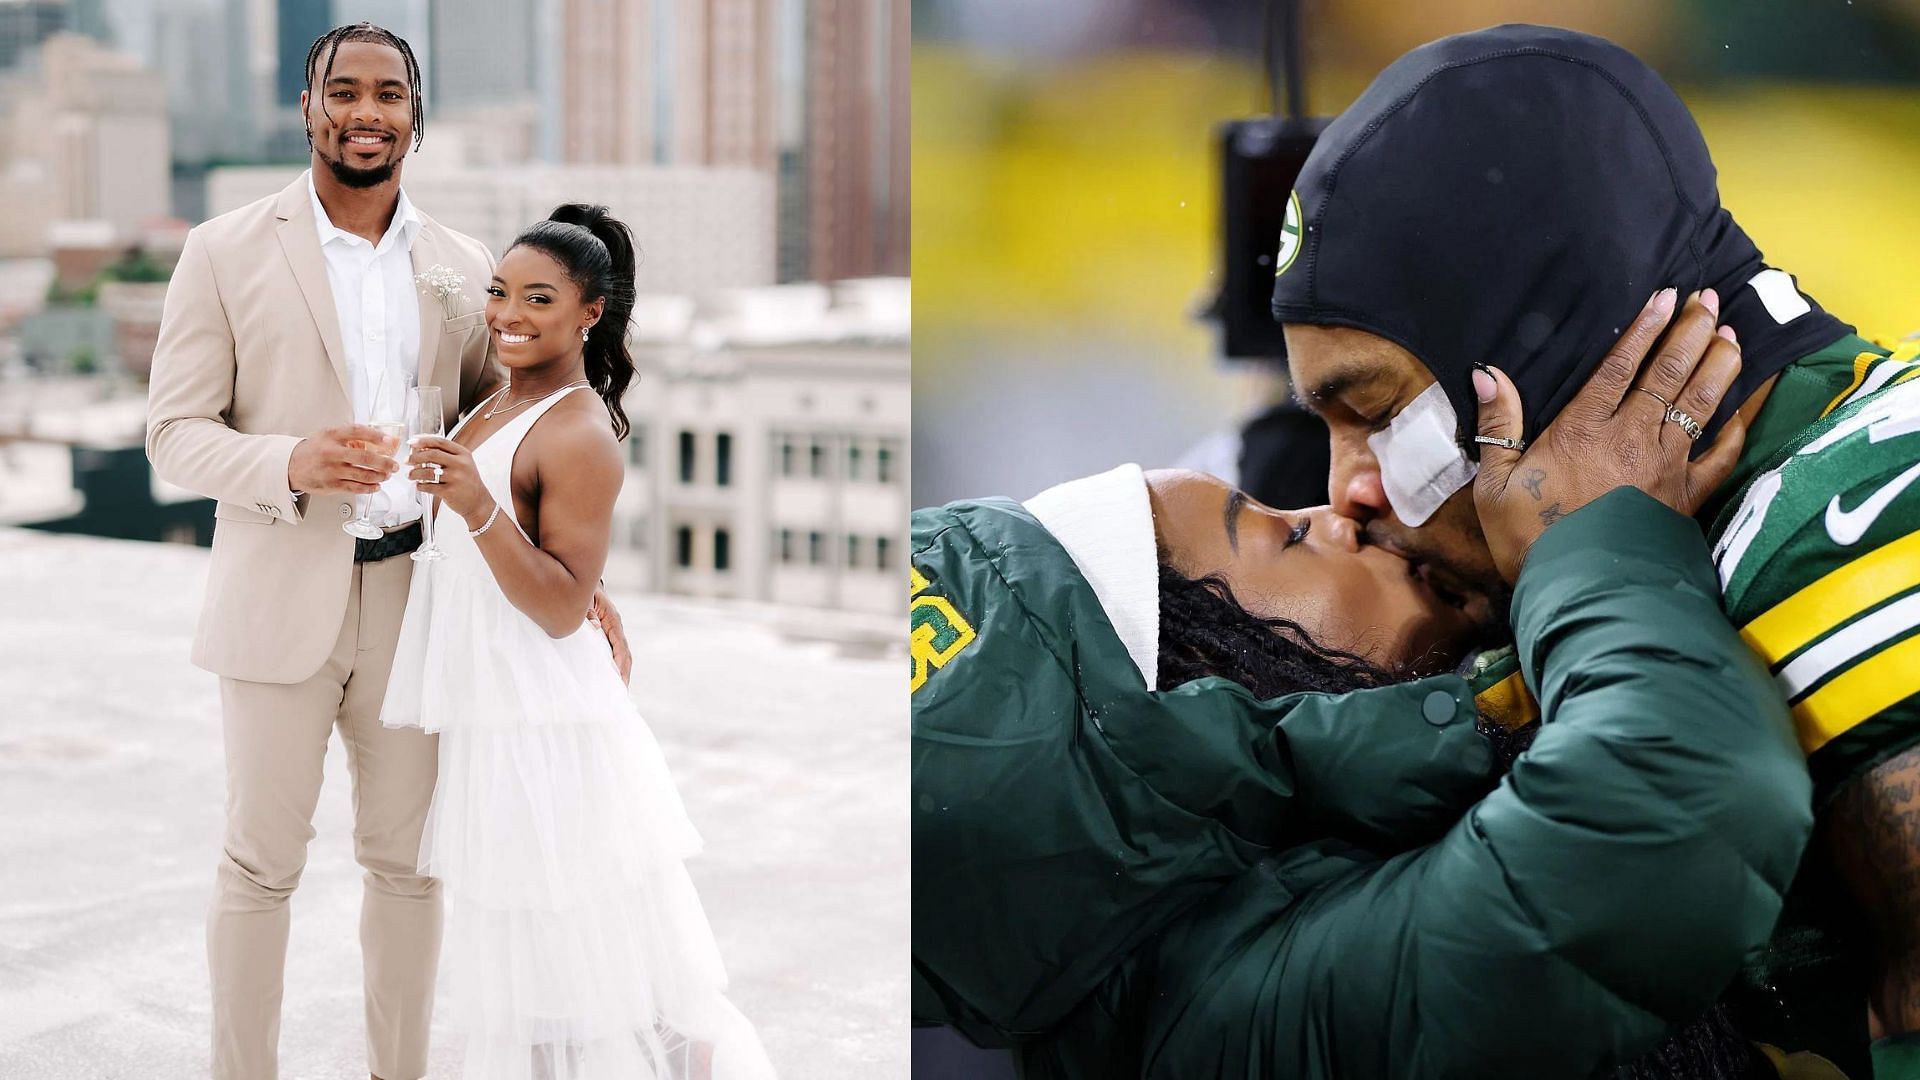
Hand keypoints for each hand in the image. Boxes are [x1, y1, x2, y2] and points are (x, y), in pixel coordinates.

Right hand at [287, 424, 401, 493]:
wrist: (292, 466)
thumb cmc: (315, 449)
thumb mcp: (328, 435)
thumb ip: (350, 436)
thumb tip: (379, 439)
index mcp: (332, 436)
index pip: (357, 432)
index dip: (375, 435)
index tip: (389, 440)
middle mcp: (332, 452)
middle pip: (364, 457)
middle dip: (384, 462)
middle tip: (394, 465)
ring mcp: (332, 470)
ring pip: (363, 474)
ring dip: (380, 476)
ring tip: (387, 475)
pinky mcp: (332, 485)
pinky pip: (355, 488)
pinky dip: (369, 488)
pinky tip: (376, 486)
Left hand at [405, 435, 491, 522]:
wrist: (478, 502)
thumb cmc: (467, 482)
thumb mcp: (463, 463)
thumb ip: (446, 454)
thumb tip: (422, 447)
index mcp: (463, 454)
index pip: (440, 442)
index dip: (423, 440)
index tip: (411, 442)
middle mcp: (460, 464)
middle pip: (432, 455)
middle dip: (415, 457)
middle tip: (407, 460)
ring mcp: (456, 478)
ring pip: (427, 472)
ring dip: (414, 473)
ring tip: (410, 475)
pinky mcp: (450, 492)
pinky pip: (428, 487)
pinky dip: (420, 486)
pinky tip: (420, 485)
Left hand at [587, 589, 631, 684]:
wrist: (586, 587)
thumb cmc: (585, 595)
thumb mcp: (586, 601)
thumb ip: (589, 613)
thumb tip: (596, 628)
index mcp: (613, 621)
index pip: (620, 645)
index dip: (621, 662)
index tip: (619, 677)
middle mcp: (617, 629)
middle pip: (626, 654)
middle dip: (625, 673)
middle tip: (622, 692)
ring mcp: (614, 634)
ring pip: (623, 656)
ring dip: (623, 673)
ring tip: (621, 691)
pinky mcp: (609, 637)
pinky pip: (616, 654)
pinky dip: (618, 667)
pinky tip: (614, 679)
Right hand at [1474, 287, 1747, 582]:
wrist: (1578, 591)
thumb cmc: (1529, 539)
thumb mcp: (1494, 484)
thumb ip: (1497, 425)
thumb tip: (1487, 374)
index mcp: (1583, 429)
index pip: (1621, 366)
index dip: (1644, 328)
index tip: (1665, 296)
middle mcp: (1632, 438)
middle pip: (1670, 374)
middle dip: (1691, 332)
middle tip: (1709, 301)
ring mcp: (1666, 467)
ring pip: (1700, 404)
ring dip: (1718, 366)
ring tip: (1731, 337)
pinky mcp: (1686, 497)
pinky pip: (1721, 458)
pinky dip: (1736, 431)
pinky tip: (1745, 411)